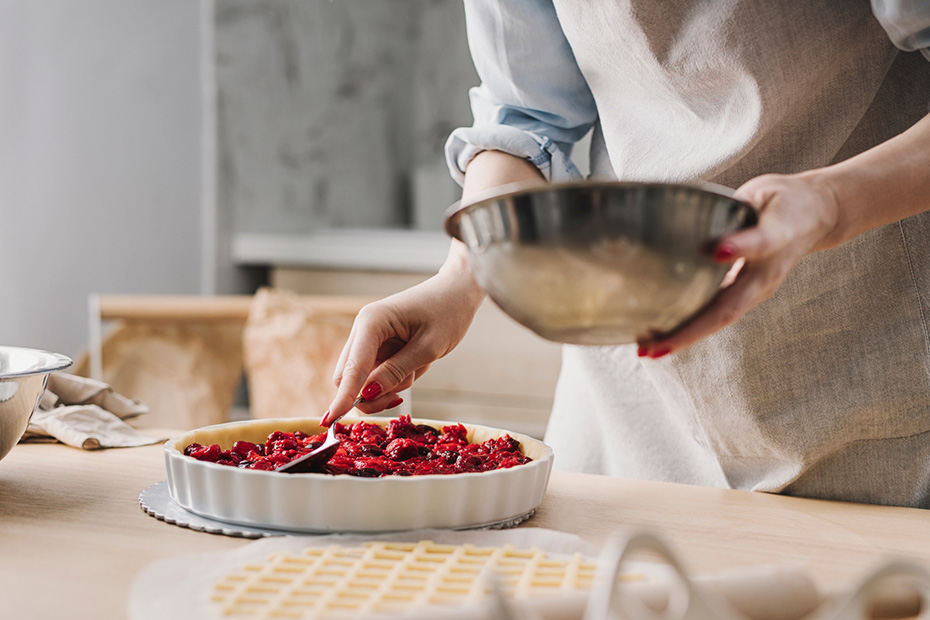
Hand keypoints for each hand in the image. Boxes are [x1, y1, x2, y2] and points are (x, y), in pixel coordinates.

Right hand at [322, 243, 484, 424]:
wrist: (457, 291)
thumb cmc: (448, 313)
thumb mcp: (428, 347)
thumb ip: (396, 371)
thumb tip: (367, 394)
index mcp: (371, 323)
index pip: (352, 369)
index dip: (342, 398)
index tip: (328, 421)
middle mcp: (363, 329)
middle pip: (349, 377)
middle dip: (372, 394)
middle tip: (400, 397)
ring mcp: (369, 338)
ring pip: (364, 379)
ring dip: (390, 384)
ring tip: (419, 365)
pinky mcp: (378, 346)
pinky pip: (378, 374)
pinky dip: (396, 378)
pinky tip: (417, 363)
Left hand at [636, 172, 839, 357]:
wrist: (816, 216)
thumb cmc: (784, 201)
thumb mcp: (762, 194)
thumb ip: (736, 208)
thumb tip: (706, 231)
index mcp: (777, 237)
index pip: (761, 243)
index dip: (740, 246)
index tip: (717, 252)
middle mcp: (767, 274)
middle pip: (728, 307)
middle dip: (689, 329)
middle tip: (652, 346)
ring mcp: (757, 290)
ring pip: (719, 318)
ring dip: (683, 336)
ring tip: (647, 349)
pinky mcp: (747, 294)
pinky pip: (717, 314)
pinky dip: (688, 327)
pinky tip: (659, 336)